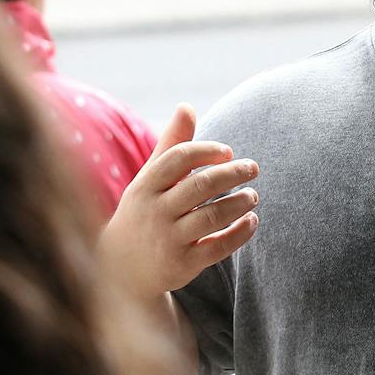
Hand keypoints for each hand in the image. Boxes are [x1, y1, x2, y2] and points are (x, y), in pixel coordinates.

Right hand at [100, 104, 258, 304]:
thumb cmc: (144, 211)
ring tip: (252, 195)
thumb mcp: (150, 179)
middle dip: (231, 174)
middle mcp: (155, 212)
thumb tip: (187, 106)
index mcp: (146, 186)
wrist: (121, 267)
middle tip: (252, 168)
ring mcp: (168, 240)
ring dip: (239, 203)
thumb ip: (172, 144)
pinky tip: (252, 221)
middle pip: (199, 186)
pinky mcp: (182, 265)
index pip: (178, 159)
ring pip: (211, 217)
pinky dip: (239, 233)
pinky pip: (217, 248)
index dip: (206, 150)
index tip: (228, 152)